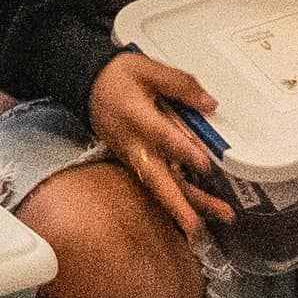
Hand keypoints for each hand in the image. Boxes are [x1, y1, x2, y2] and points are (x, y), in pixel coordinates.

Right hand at [84, 48, 230, 240]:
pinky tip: (194, 213)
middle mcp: (134, 144)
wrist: (87, 86)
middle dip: (177, 204)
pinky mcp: (136, 162)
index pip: (162, 136)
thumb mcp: (148, 68)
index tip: (205, 164)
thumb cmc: (117, 77)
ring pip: (159, 187)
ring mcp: (133, 157)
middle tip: (195, 227)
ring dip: (181, 209)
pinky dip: (174, 201)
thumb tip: (210, 105)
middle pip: (157, 179)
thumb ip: (181, 85)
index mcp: (136, 116)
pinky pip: (156, 184)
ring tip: (202, 229)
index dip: (183, 150)